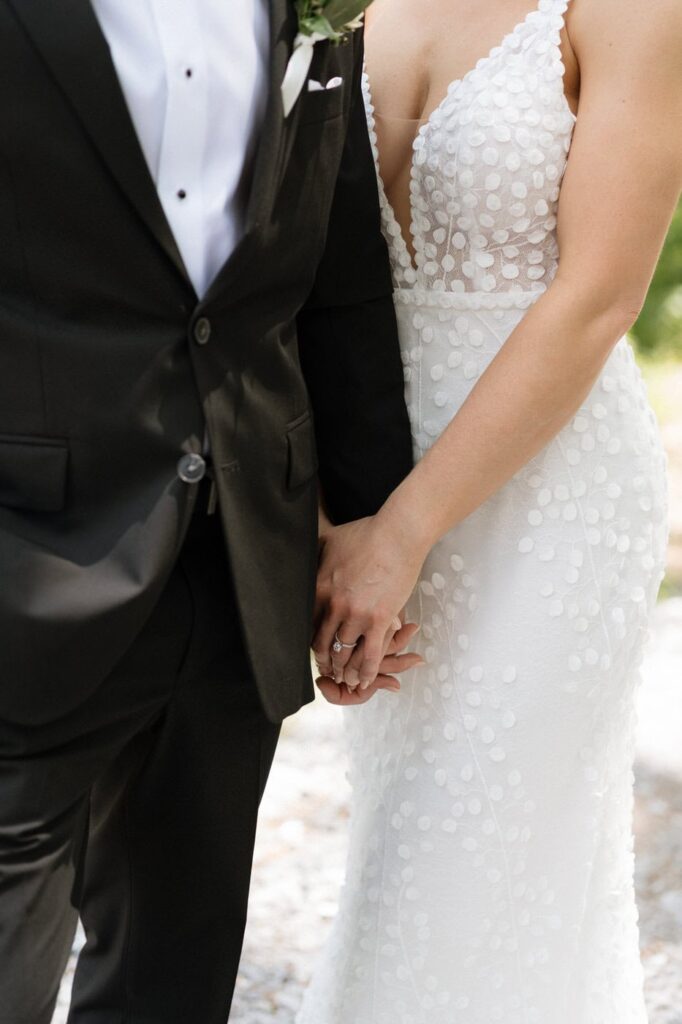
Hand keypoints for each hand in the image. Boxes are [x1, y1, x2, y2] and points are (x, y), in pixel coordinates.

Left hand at [313, 509, 428, 688]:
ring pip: (344, 654)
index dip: (311, 642)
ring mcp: (357, 615)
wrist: (398, 534)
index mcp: (319, 588)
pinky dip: (366, 672)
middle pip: (323, 644)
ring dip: (344, 671)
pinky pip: (370, 655)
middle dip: (324, 662)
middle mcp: (334, 606)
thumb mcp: (329, 539)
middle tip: (327, 672)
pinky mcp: (380, 620)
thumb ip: (314, 554)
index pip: (308, 625)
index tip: (315, 650)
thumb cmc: (366, 533)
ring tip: (345, 680)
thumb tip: (300, 553)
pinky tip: (365, 682)